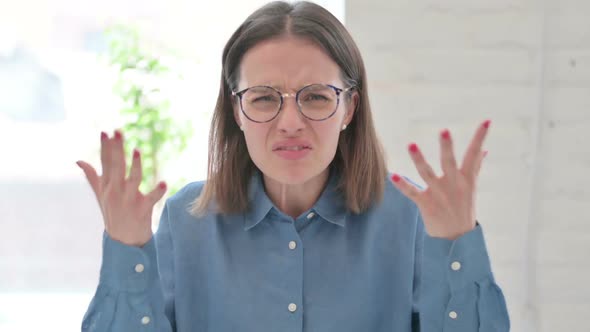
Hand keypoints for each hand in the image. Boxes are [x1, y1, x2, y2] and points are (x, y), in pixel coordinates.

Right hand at [76, 130, 166, 246]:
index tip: (105, 132)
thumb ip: (92, 177)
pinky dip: (157, 192)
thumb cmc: (113, 214)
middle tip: (118, 132)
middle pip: (116, 167)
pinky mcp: (142, 209)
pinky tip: (163, 183)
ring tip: (138, 151)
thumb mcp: (100, 195)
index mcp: (107, 186)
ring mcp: (129, 201)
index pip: (105, 163)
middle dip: (117, 149)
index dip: (105, 148)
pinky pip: (151, 199)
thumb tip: (78, 160)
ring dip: (135, 165)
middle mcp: (116, 192)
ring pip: (132, 180)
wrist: (123, 241)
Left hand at [391, 120, 489, 239]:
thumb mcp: (472, 187)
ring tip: (410, 145)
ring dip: (419, 159)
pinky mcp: (426, 204)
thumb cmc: (464, 208)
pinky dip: (402, 185)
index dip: (480, 138)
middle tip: (444, 130)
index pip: (475, 154)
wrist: (457, 239)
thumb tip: (485, 150)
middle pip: (450, 162)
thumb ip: (476, 167)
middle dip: (447, 147)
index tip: (486, 121)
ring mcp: (439, 194)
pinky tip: (392, 175)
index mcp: (466, 178)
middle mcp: (453, 184)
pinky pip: (412, 193)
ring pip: (427, 173)